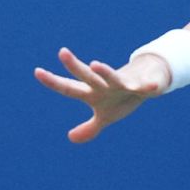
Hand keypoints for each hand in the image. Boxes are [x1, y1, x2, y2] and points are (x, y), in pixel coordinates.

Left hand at [34, 48, 169, 142]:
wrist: (148, 80)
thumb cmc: (121, 98)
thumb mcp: (105, 116)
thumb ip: (89, 128)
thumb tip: (71, 137)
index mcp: (93, 93)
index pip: (69, 87)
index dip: (53, 82)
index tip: (37, 71)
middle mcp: (104, 85)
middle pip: (87, 77)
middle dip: (75, 66)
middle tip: (62, 52)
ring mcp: (123, 83)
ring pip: (112, 77)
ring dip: (104, 71)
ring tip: (94, 64)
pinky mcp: (143, 84)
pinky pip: (145, 87)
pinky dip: (148, 87)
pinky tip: (151, 87)